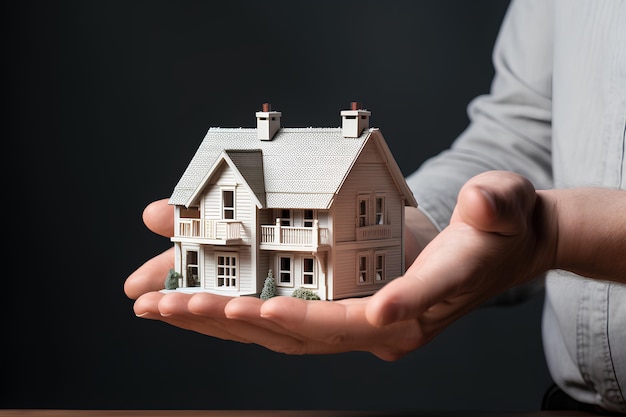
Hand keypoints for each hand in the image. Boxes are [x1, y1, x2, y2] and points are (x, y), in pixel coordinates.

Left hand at [125, 171, 556, 359]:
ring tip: (162, 304)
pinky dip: (239, 308)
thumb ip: (495, 206)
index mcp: (422, 304)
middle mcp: (382, 326)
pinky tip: (200, 298)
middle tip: (170, 304)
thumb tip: (483, 206)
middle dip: (235, 320)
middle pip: (303, 330)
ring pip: (282, 330)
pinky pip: (283, 314)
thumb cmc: (496, 229)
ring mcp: (358, 322)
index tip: (268, 308)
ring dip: (221, 319)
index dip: (324, 315)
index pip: (369, 317)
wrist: (496, 247)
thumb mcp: (503, 207)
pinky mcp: (342, 308)